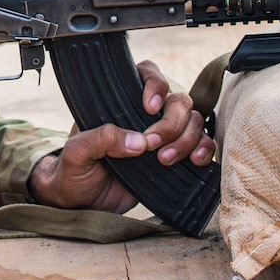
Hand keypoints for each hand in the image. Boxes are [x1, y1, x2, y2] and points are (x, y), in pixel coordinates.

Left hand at [27, 60, 216, 212]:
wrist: (83, 205)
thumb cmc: (74, 172)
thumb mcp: (77, 153)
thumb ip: (100, 139)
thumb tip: (137, 142)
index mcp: (121, 103)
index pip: (148, 74)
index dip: (156, 85)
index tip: (149, 107)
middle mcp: (146, 115)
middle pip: (178, 101)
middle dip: (170, 123)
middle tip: (152, 145)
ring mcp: (163, 136)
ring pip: (193, 121)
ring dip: (186, 139)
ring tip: (163, 160)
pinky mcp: (175, 157)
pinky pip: (201, 144)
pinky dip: (204, 149)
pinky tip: (195, 160)